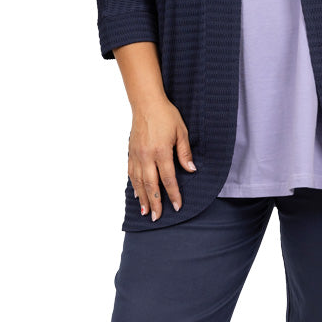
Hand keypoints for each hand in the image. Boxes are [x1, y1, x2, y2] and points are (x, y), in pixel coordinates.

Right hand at [127, 97, 196, 220]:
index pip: (168, 179)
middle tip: (157, 217)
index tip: (177, 206)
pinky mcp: (131, 152)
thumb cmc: (166, 115)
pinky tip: (137, 194)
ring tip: (145, 212)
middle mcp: (146, 156)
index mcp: (161, 151)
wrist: (146, 103)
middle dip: (155, 203)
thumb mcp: (181, 132)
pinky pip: (131, 173)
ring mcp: (136, 155)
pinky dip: (134, 185)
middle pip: (151, 185)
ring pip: (138, 182)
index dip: (173, 194)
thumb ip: (185, 153)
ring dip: (142, 198)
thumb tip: (191, 170)